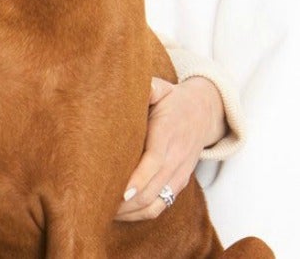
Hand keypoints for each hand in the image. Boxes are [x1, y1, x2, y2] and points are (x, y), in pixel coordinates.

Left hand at [116, 76, 226, 220]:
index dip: (139, 178)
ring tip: (102, 212)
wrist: (204, 114)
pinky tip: (119, 214)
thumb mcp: (161, 88)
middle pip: (152, 188)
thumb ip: (146, 87)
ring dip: (130, 211)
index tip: (120, 191)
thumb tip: (125, 85)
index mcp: (168, 133)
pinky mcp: (179, 184)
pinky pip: (161, 206)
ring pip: (156, 202)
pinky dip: (141, 214)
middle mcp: (176, 157)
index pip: (155, 160)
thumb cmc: (172, 100)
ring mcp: (179, 174)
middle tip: (95, 205)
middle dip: (125, 201)